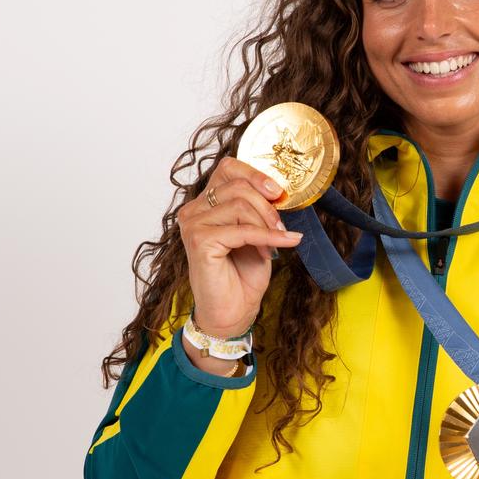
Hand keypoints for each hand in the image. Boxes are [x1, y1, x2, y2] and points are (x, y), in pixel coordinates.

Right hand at [177, 156, 302, 336]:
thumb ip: (258, 207)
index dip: (255, 174)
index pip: (228, 167)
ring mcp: (193, 225)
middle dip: (267, 204)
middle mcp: (193, 210)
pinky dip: (268, 236)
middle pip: (237, 185)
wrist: (233, 312)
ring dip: (267, 223)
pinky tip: (285, 243)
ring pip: (240, 204)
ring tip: (276, 242)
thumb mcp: (256, 231)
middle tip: (282, 224)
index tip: (278, 191)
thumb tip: (277, 189)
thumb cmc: (242, 273)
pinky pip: (242, 229)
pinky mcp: (199, 241)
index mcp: (205, 202)